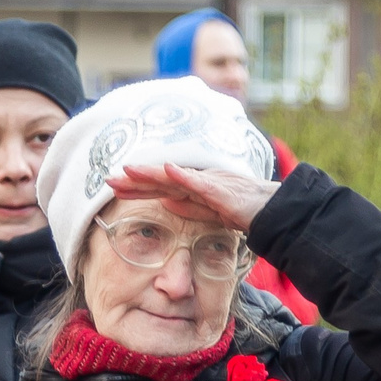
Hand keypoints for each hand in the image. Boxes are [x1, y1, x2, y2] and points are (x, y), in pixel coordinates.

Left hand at [107, 162, 279, 232]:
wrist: (272, 210)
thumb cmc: (243, 210)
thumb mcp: (209, 212)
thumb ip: (189, 207)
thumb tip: (164, 202)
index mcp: (193, 188)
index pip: (159, 187)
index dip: (136, 187)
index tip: (114, 187)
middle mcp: (197, 181)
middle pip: (160, 180)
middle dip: (134, 180)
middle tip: (108, 178)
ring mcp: (208, 183)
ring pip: (173, 177)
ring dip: (151, 173)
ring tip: (129, 169)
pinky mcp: (220, 189)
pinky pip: (199, 183)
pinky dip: (182, 176)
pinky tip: (167, 170)